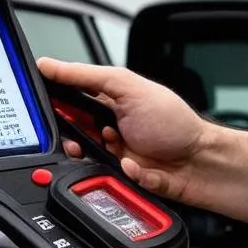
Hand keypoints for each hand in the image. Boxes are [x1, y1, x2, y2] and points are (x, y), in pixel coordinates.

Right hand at [36, 57, 208, 202]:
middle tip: (81, 135)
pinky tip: (136, 166)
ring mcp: (114, 156)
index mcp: (108, 103)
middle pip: (70, 135)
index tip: (45, 107)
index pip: (69, 100)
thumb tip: (49, 65)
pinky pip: (106, 181)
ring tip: (112, 149)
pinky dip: (122, 174)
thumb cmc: (174, 123)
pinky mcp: (121, 180)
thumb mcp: (127, 88)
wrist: (202, 162)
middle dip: (72, 137)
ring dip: (96, 156)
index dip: (54, 104)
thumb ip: (87, 76)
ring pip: (83, 162)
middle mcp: (109, 129)